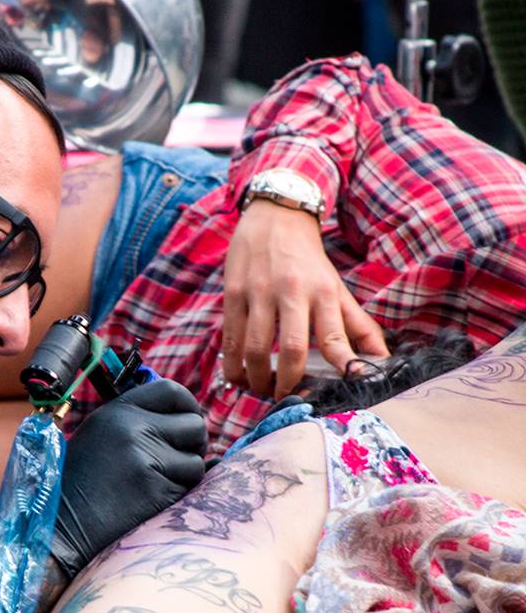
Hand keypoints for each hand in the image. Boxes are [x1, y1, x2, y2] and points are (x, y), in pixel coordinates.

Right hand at [51, 379, 205, 577]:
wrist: (61, 524)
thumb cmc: (80, 481)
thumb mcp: (100, 434)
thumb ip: (138, 420)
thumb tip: (187, 417)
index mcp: (118, 410)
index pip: (172, 391)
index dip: (188, 406)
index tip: (187, 421)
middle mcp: (134, 428)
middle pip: (195, 425)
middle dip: (193, 444)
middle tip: (178, 458)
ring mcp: (147, 459)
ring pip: (197, 461)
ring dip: (185, 475)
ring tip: (155, 483)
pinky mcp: (157, 490)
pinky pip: (188, 489)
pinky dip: (176, 496)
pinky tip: (149, 501)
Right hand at [222, 200, 388, 398]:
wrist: (275, 216)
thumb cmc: (308, 260)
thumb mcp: (336, 287)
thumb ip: (357, 326)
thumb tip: (382, 359)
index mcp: (323, 292)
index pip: (335, 337)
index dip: (342, 366)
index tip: (344, 388)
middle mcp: (292, 292)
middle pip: (293, 349)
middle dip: (289, 383)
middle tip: (286, 396)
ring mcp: (259, 292)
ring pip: (256, 349)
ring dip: (258, 379)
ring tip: (262, 388)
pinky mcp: (233, 293)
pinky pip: (230, 339)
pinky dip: (233, 366)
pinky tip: (239, 376)